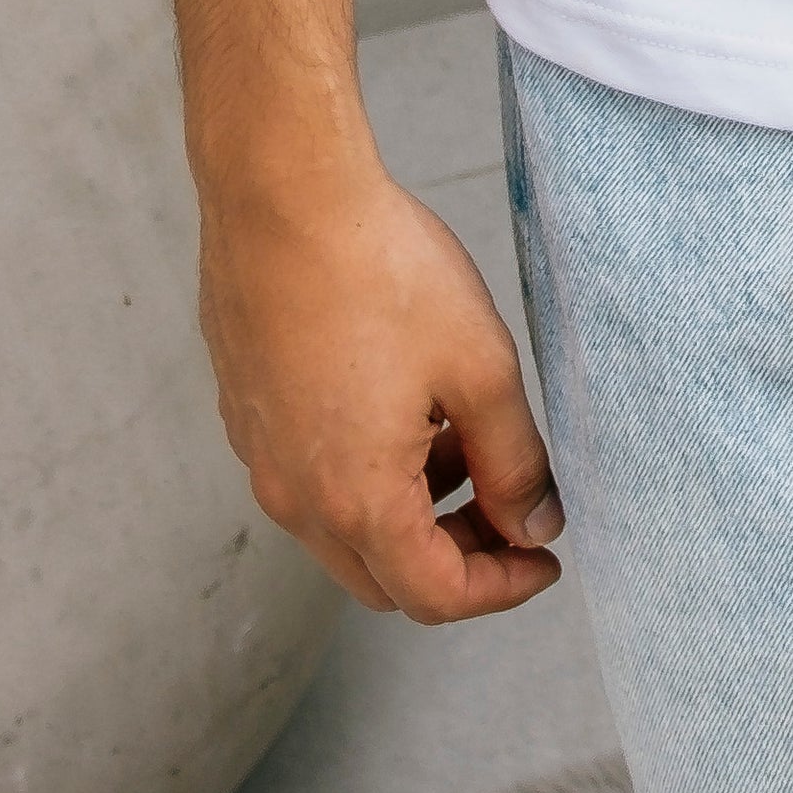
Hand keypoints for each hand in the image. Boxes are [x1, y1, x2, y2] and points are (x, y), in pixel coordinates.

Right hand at [198, 146, 567, 620]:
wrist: (282, 195)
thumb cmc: (381, 272)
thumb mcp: (481, 369)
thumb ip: (515, 462)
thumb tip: (535, 523)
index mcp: (358, 501)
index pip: (436, 596)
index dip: (503, 588)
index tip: (545, 556)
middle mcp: (295, 499)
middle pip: (385, 578)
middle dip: (458, 559)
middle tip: (512, 509)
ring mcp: (261, 458)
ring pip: (346, 530)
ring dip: (413, 513)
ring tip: (464, 439)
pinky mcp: (247, 415)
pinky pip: (312, 479)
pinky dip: (368, 474)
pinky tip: (406, 405)